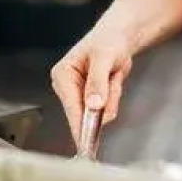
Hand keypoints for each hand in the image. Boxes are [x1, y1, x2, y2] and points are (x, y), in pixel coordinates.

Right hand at [49, 23, 134, 150]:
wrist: (119, 37)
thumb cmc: (108, 40)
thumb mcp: (104, 57)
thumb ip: (98, 81)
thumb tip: (93, 105)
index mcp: (62, 75)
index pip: (71, 107)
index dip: (81, 125)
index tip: (86, 143)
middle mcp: (66, 87)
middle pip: (84, 113)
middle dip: (103, 101)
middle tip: (111, 80)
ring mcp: (78, 94)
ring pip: (98, 113)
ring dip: (111, 97)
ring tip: (112, 76)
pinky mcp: (89, 99)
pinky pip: (105, 109)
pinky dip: (113, 97)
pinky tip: (112, 81)